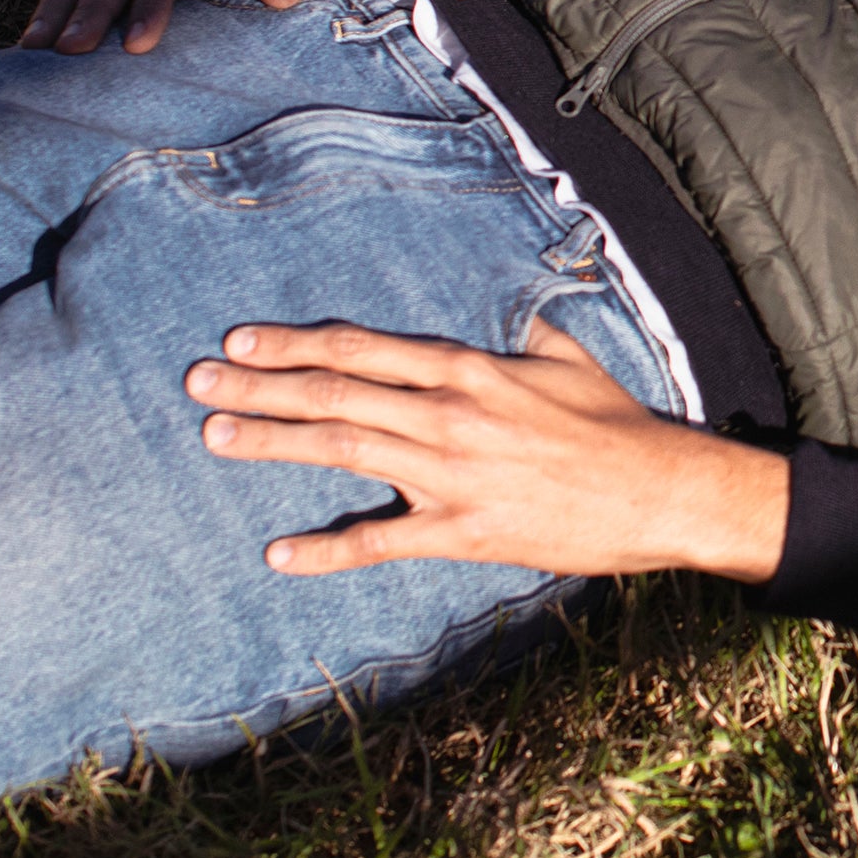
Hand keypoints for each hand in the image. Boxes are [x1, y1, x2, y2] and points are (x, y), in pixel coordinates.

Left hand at [183, 320, 788, 583]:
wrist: (658, 489)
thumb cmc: (615, 420)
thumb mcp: (566, 356)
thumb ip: (521, 330)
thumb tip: (503, 302)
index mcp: (467, 368)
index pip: (361, 349)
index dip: (295, 342)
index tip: (241, 339)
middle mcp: (447, 414)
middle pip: (334, 394)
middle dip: (259, 386)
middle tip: (198, 381)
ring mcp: (450, 474)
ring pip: (342, 451)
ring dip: (273, 443)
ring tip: (214, 437)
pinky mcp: (461, 529)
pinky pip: (381, 540)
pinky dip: (326, 549)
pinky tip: (278, 554)